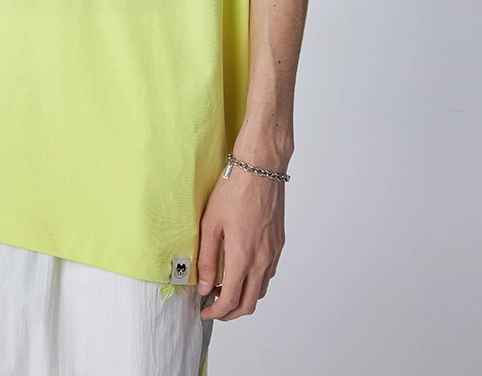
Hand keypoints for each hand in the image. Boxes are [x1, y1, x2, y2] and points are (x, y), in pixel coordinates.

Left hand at [195, 164, 285, 320]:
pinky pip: (268, 274)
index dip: (216, 312)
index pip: (230, 300)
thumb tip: (203, 286)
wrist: (260, 168)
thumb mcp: (210, 224)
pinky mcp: (279, 244)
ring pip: (260, 291)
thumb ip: (206, 259)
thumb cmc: (233, 190)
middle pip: (249, 304)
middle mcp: (262, 260)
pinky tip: (241, 270)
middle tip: (214, 308)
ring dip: (243, 297)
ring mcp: (273, 253)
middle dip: (230, 313)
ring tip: (224, 288)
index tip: (204, 311)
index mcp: (242, 257)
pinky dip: (254, 282)